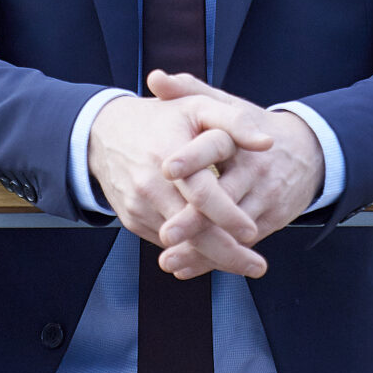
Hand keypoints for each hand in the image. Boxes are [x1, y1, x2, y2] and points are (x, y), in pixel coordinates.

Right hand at [86, 73, 272, 276]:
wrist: (104, 133)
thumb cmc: (160, 119)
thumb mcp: (197, 106)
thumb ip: (235, 122)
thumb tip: (268, 143)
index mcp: (169, 154)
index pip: (201, 194)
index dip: (228, 216)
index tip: (253, 232)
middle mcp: (149, 185)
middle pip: (191, 231)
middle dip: (227, 254)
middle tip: (257, 266)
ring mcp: (138, 207)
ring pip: (180, 244)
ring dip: (212, 257)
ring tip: (244, 263)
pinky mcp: (132, 220)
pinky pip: (166, 242)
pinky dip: (191, 251)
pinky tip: (215, 253)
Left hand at [150, 72, 324, 280]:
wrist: (308, 152)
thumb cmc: (252, 128)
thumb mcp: (225, 105)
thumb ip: (189, 91)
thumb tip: (155, 78)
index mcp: (238, 137)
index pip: (215, 145)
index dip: (191, 158)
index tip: (166, 168)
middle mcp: (254, 167)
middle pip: (223, 196)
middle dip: (195, 218)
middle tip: (166, 232)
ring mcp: (265, 196)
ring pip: (232, 227)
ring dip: (201, 247)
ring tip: (170, 259)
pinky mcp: (271, 219)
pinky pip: (240, 243)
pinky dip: (214, 259)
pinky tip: (186, 268)